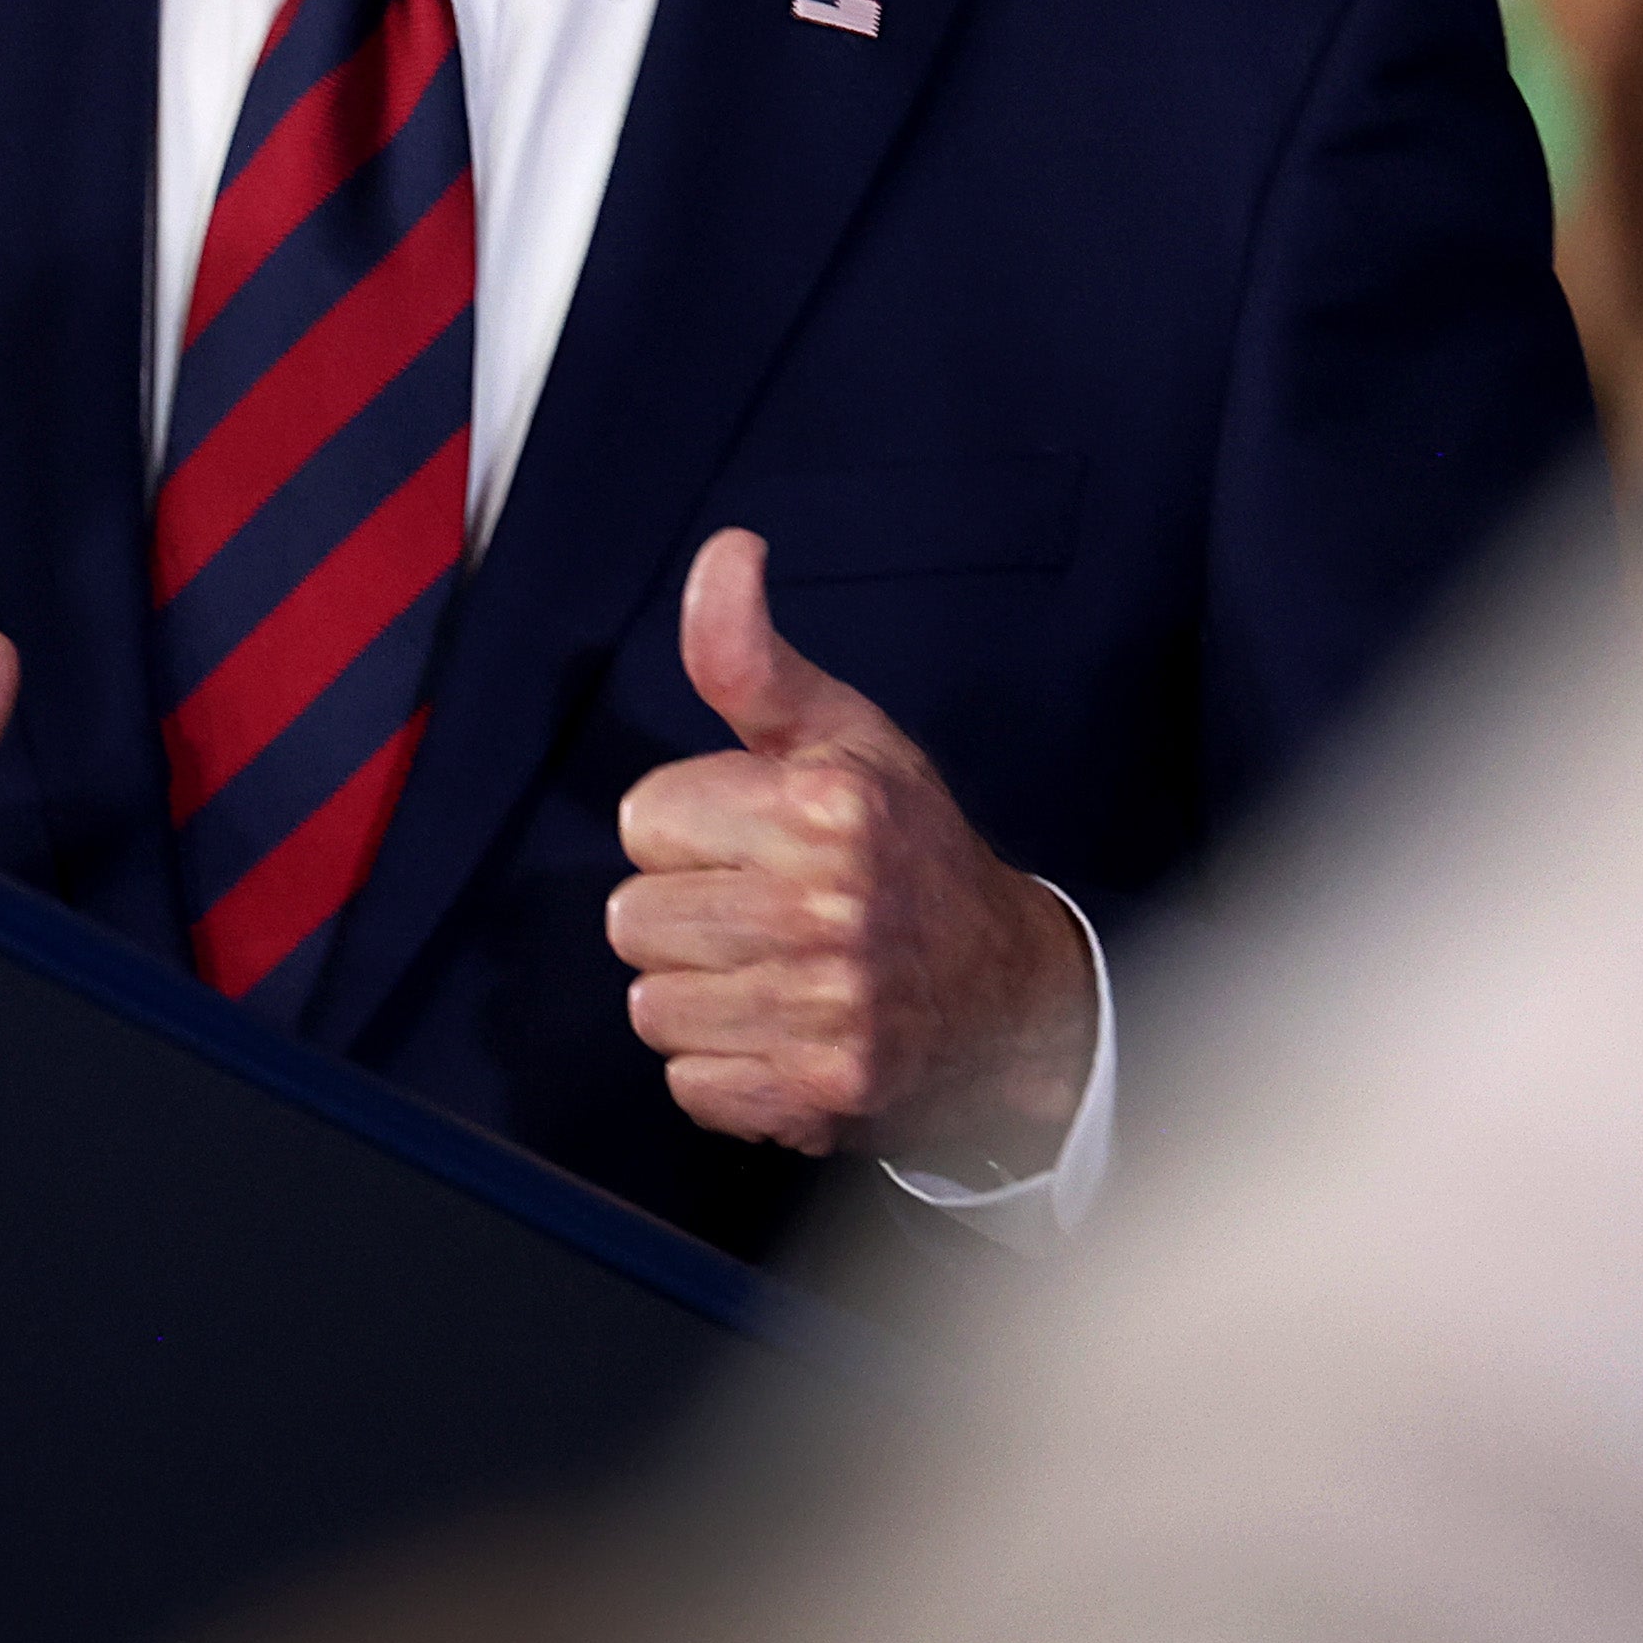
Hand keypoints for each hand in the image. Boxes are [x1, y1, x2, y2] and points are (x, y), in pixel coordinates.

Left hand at [607, 531, 1093, 1165]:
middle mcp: (828, 908)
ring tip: (770, 973)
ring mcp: (827, 1009)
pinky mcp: (820, 1092)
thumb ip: (752, 657)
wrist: (1009, 995)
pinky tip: (782, 1032)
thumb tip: (727, 551)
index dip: (688, 827)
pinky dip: (724, 1069)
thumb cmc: (911, 851)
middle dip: (684, 911)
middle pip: (633, 917)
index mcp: (825, 808)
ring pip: (651, 1004)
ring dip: (698, 994)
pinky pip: (688, 1083)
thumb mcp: (842, 736)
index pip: (643, 817)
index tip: (751, 838)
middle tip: (760, 911)